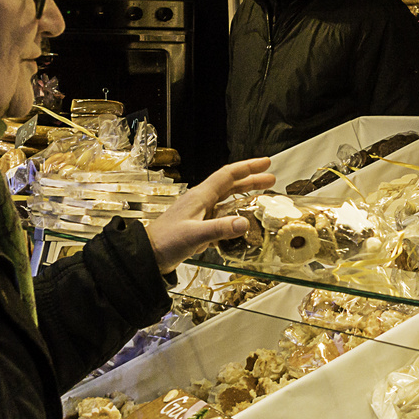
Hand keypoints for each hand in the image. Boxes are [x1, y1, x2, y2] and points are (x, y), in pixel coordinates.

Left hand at [145, 158, 274, 272]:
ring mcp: (200, 213)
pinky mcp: (199, 226)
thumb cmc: (165, 241)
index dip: (248, 168)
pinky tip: (243, 220)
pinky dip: (235, 214)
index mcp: (200, 196)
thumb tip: (244, 223)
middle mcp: (201, 201)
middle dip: (251, 179)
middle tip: (271, 179)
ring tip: (262, 195)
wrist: (147, 255)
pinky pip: (222, 215)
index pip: (228, 175)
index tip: (265, 163)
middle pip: (230, 185)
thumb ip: (219, 229)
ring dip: (245, 195)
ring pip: (227, 199)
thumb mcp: (195, 235)